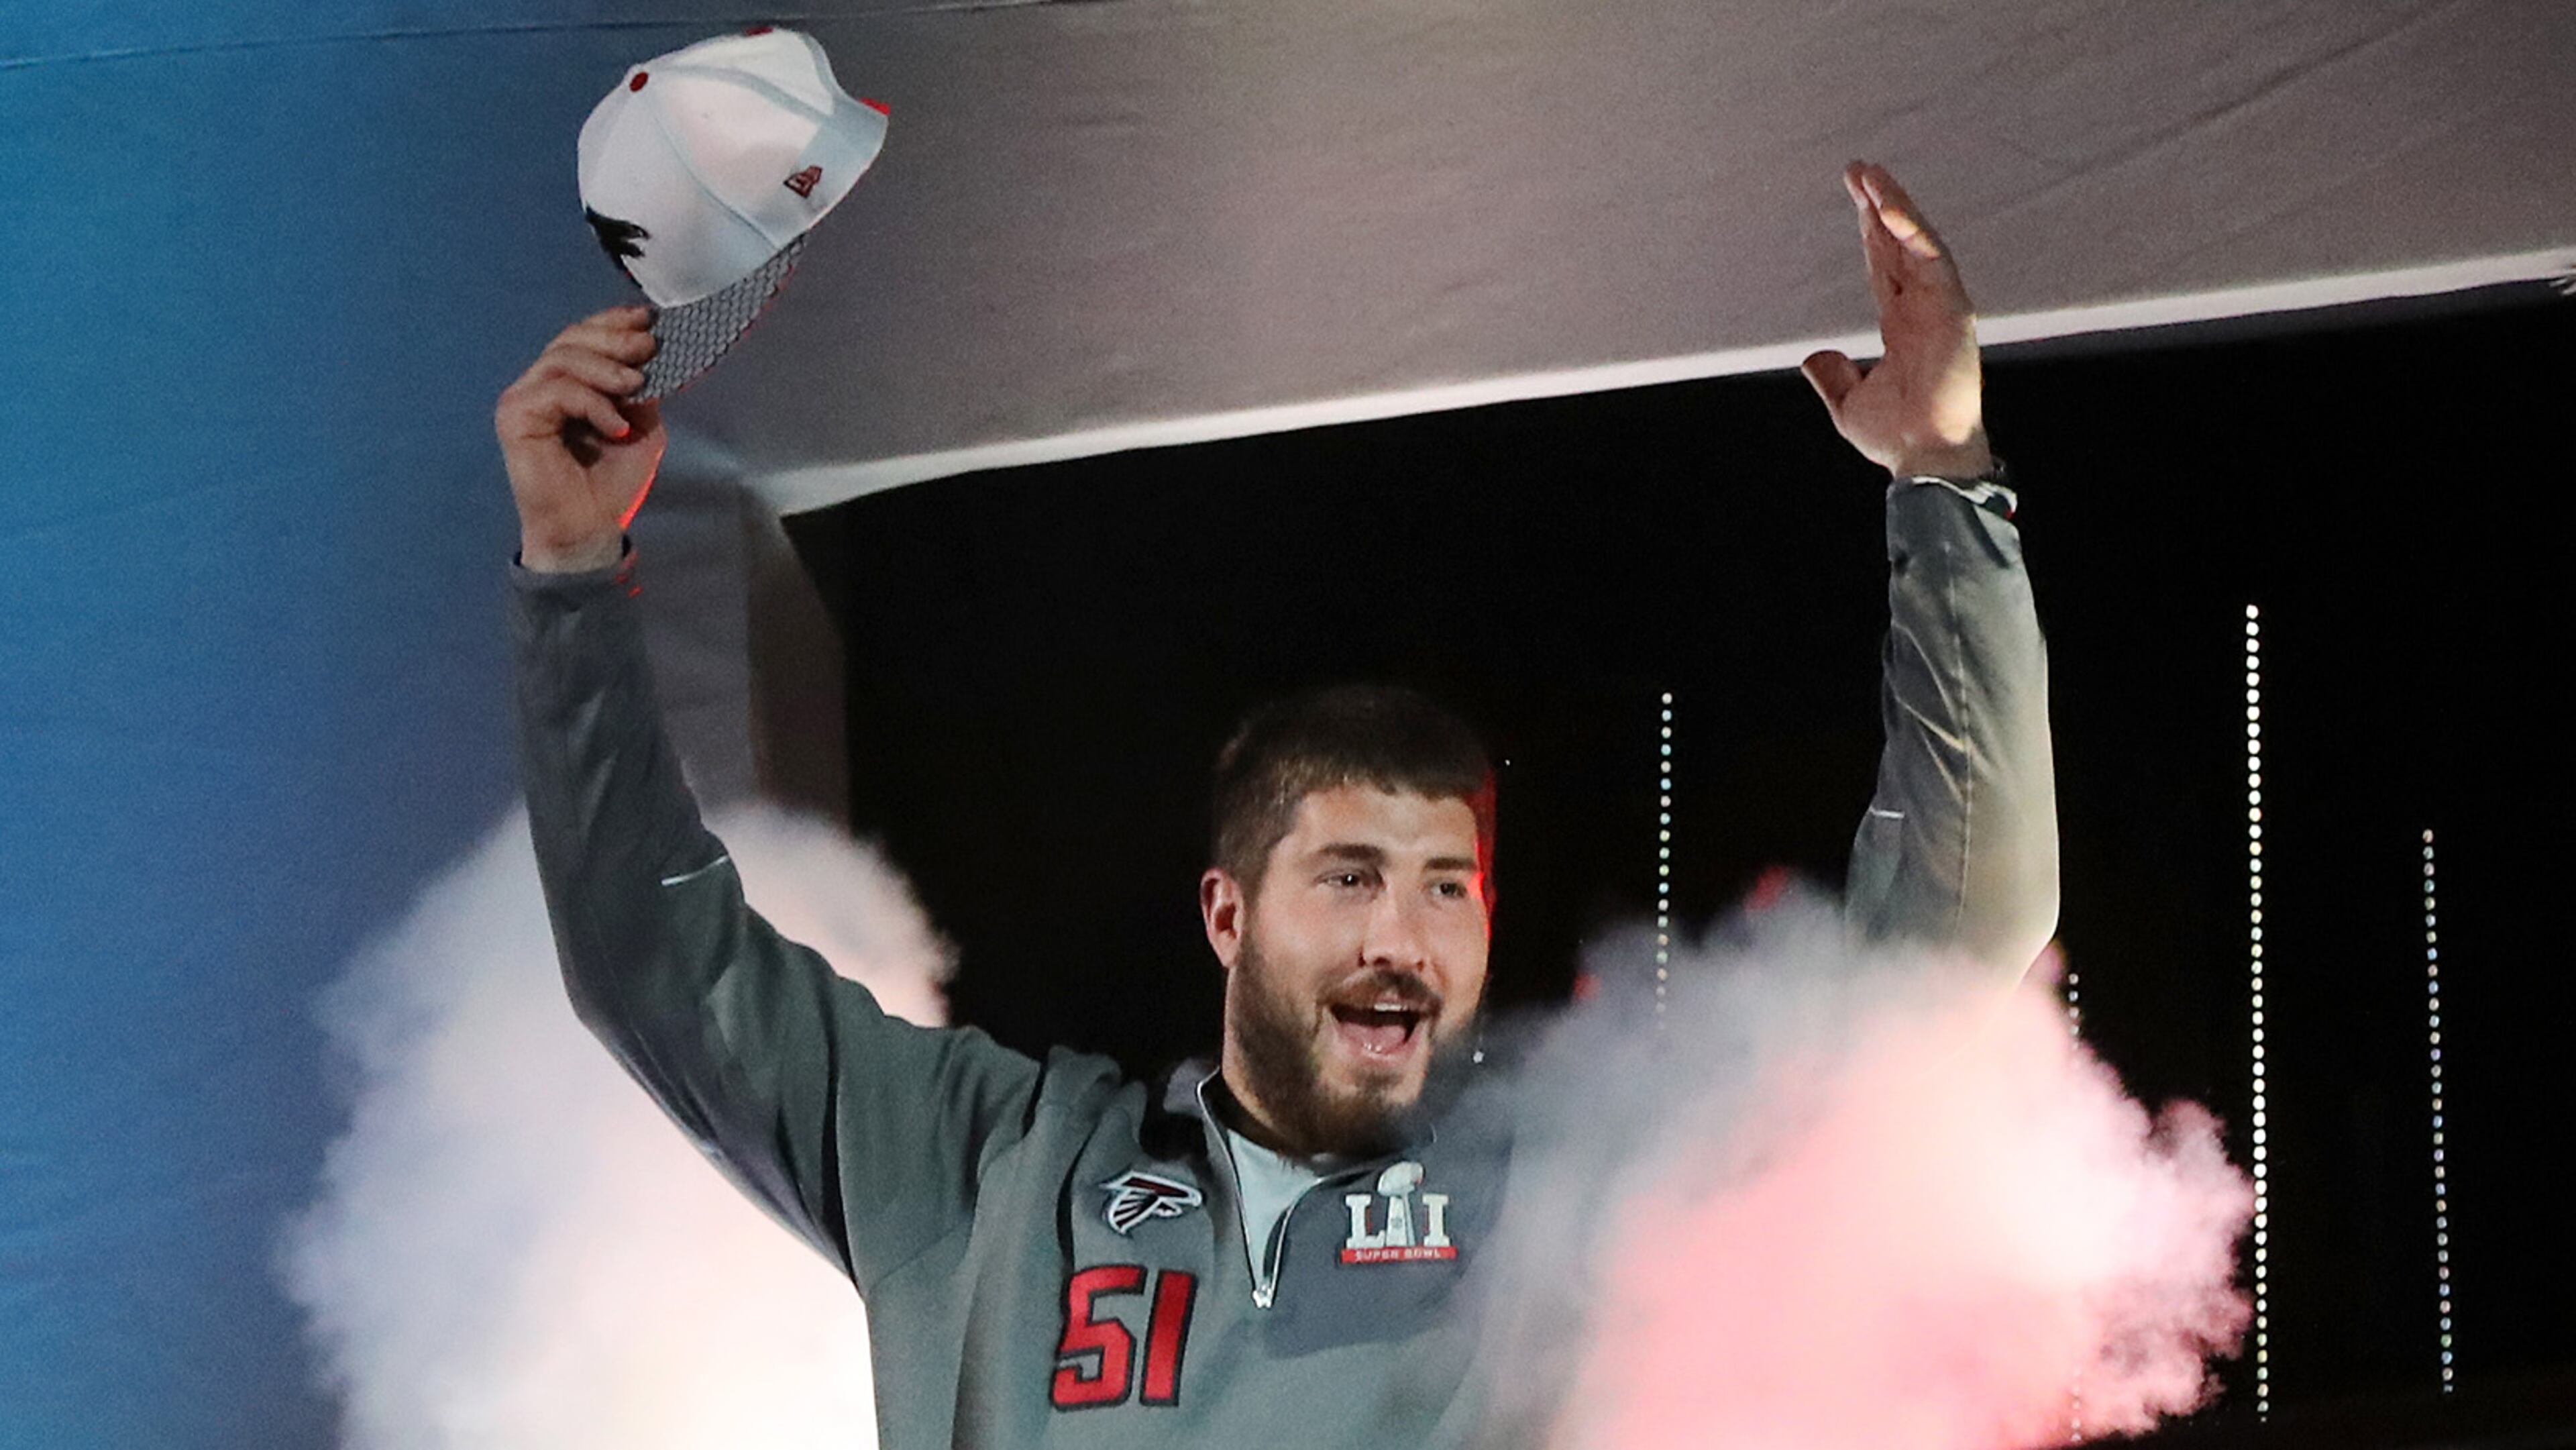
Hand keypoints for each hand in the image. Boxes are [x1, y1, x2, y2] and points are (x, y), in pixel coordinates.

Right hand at [494, 305, 666, 571]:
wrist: (589, 530)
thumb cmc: (610, 484)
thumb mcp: (642, 429)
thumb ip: (643, 393)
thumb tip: (654, 359)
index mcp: (568, 382)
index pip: (583, 337)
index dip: (613, 321)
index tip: (648, 319)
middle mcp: (541, 384)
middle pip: (571, 339)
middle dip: (613, 338)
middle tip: (646, 347)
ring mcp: (524, 399)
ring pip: (563, 359)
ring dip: (606, 367)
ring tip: (635, 385)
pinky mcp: (515, 417)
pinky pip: (557, 391)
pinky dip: (592, 403)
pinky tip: (615, 426)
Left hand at [1800, 162, 1992, 480]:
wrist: (1922, 457)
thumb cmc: (1896, 437)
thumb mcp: (1848, 403)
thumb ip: (1833, 377)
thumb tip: (1815, 358)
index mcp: (1902, 323)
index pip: (1885, 264)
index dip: (1871, 229)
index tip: (1857, 197)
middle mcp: (1923, 307)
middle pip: (1900, 243)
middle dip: (1880, 205)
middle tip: (1859, 169)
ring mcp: (1941, 305)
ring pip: (1917, 242)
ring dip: (1895, 206)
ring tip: (1871, 175)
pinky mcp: (1953, 309)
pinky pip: (1933, 259)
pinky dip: (1912, 231)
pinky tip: (1890, 207)